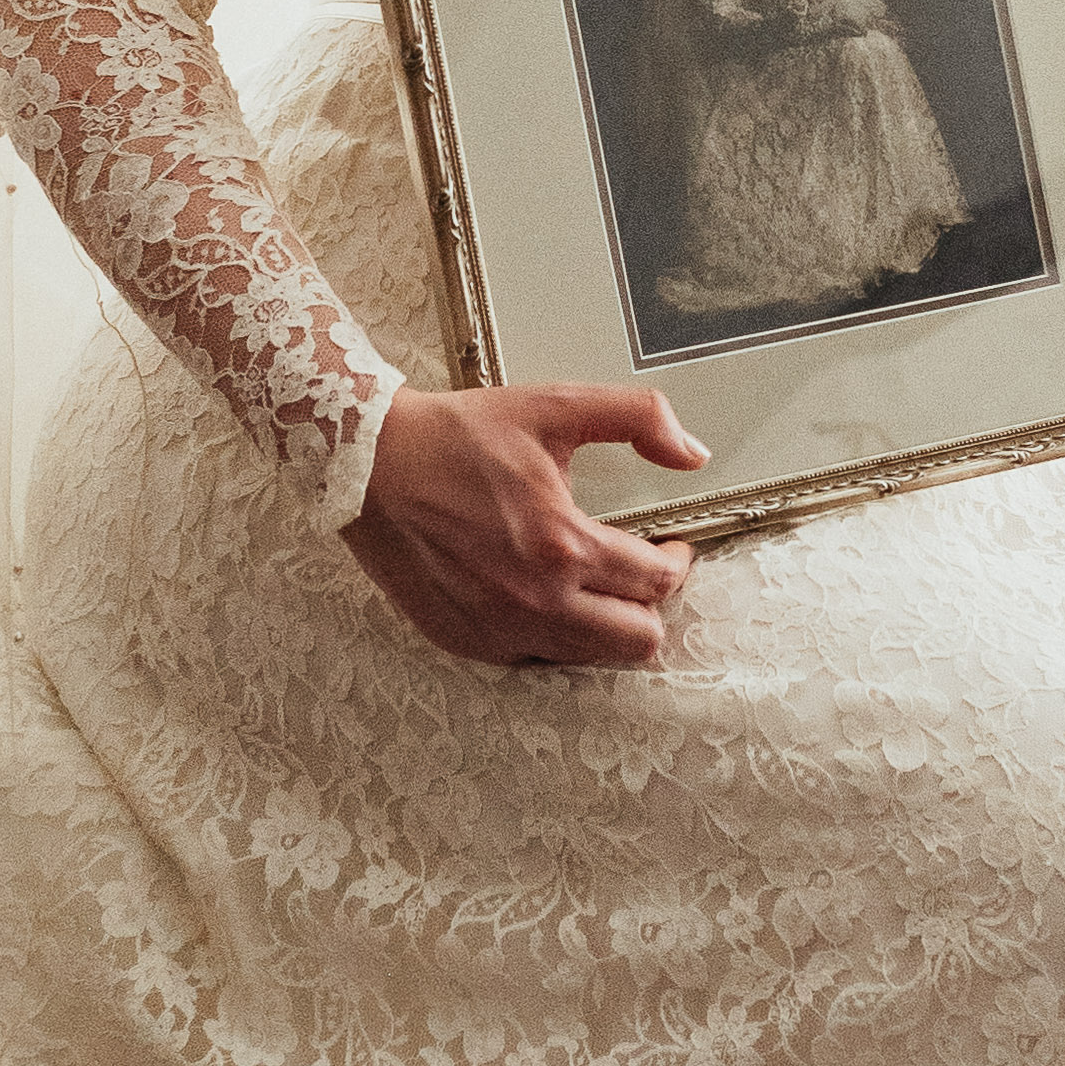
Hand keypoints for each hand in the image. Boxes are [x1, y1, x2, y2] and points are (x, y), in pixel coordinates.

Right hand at [348, 382, 708, 667]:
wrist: (371, 464)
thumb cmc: (458, 436)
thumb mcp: (555, 406)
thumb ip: (638, 417)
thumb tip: (693, 452)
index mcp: (562, 543)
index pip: (656, 581)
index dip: (678, 563)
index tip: (673, 547)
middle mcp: (535, 600)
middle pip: (637, 641)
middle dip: (653, 605)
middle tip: (643, 573)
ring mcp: (498, 629)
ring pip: (589, 658)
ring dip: (606, 625)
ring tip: (598, 585)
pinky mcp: (467, 642)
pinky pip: (536, 658)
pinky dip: (554, 635)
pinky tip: (546, 597)